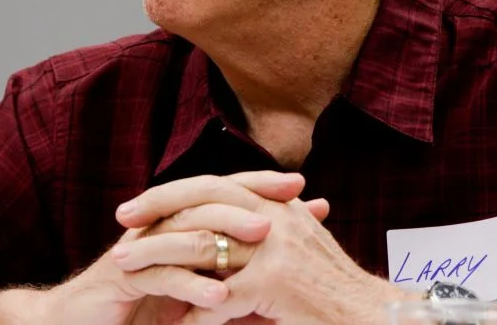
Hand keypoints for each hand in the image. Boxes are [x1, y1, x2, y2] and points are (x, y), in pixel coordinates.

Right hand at [37, 172, 326, 324]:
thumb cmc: (138, 311)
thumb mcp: (191, 293)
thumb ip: (230, 280)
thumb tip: (276, 268)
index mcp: (175, 226)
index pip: (221, 195)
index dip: (260, 186)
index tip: (304, 188)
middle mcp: (158, 228)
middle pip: (207, 200)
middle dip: (252, 197)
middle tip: (293, 199)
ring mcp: (139, 250)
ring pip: (186, 232)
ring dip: (228, 233)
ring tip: (265, 237)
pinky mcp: (121, 278)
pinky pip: (161, 276)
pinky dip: (192, 284)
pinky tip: (221, 294)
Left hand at [111, 173, 409, 324]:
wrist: (375, 316)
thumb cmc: (332, 291)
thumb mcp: (297, 247)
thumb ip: (262, 231)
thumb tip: (220, 225)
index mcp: (275, 204)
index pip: (213, 185)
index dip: (172, 192)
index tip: (137, 204)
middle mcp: (274, 216)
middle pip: (201, 201)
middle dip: (156, 210)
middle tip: (120, 222)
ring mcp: (274, 248)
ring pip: (200, 246)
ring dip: (158, 258)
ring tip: (125, 268)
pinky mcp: (274, 283)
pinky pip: (219, 296)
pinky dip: (193, 310)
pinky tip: (174, 321)